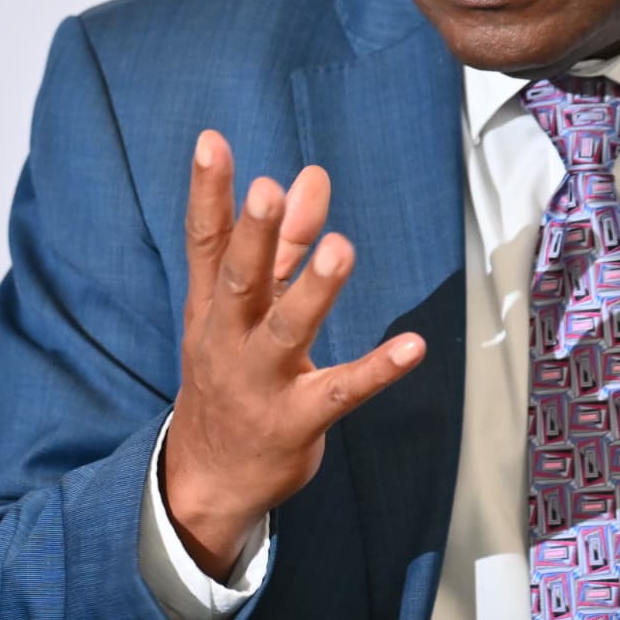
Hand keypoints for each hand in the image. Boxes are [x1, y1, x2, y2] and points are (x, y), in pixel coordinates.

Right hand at [159, 130, 425, 580]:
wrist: (209, 476)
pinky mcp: (297, 420)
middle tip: (267, 190)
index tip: (212, 143)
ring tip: (340, 248)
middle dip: (255, 237)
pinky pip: (341, 392)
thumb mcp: (243, 310)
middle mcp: (228, 339)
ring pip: (286, 331)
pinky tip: (413, 347)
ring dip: (313, 291)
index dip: (208, 192)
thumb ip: (282, 243)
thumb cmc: (231, 375)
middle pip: (239, 282)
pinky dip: (376, 369)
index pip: (206, 242)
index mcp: (210, 307)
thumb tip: (308, 176)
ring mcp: (261, 382)